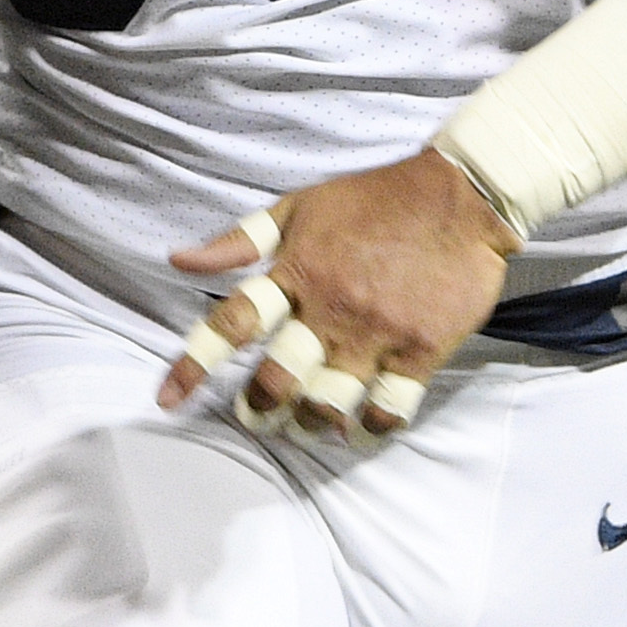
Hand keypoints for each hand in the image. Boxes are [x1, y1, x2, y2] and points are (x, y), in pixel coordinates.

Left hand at [155, 148, 518, 438]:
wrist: (459, 196)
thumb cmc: (372, 200)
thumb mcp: (299, 206)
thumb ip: (239, 240)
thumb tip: (178, 260)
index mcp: (296, 270)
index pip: (232, 324)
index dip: (193, 365)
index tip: (166, 399)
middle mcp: (330, 308)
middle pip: (277, 379)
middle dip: (258, 409)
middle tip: (256, 415)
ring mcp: (376, 333)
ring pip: (327, 404)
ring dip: (307, 424)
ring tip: (304, 425)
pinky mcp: (421, 351)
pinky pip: (388, 410)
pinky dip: (369, 429)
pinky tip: (360, 428)